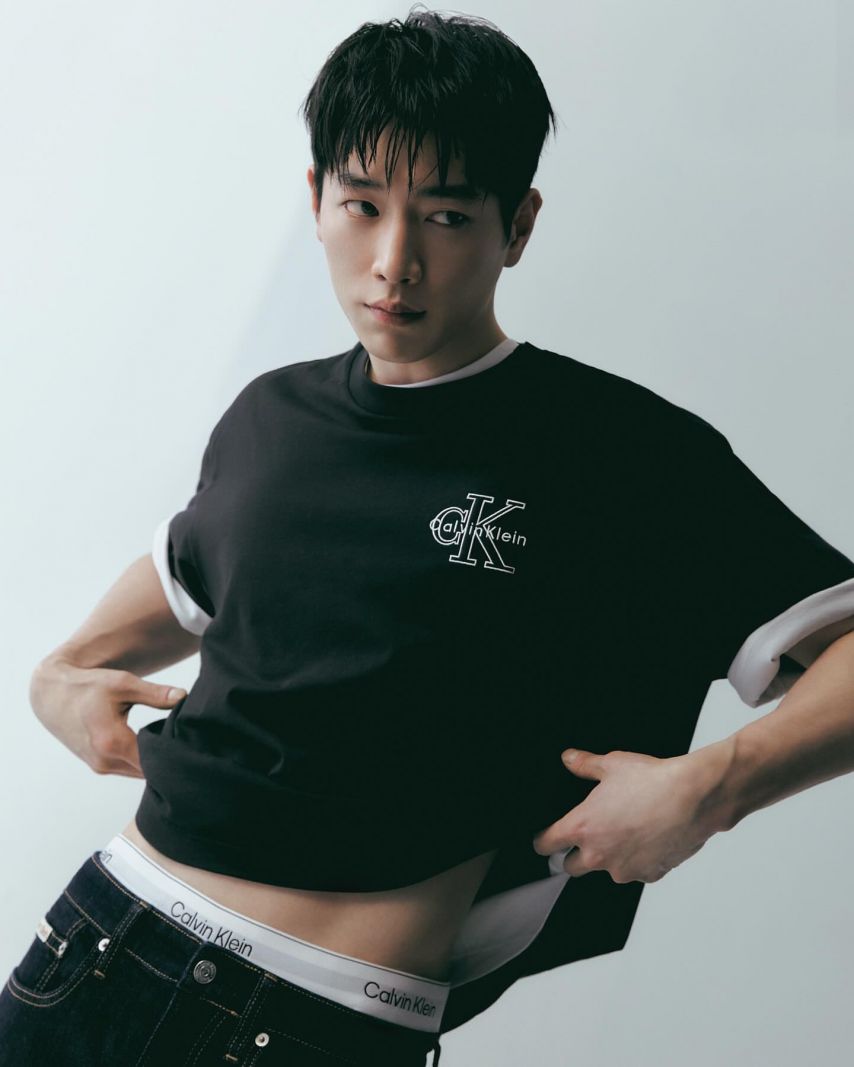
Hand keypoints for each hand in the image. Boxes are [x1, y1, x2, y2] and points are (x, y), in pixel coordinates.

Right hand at [29, 653, 186, 779]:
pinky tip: (155, 746)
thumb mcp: (123, 683)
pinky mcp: (98, 766)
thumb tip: (184, 697)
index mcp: (111, 741)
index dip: (174, 754)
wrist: (53, 695)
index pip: (154, 760)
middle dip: (167, 758)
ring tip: (172, 743)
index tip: (191, 743)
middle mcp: (104, 760)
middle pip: (148, 770)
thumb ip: (155, 694)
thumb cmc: (89, 686)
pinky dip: (142, 761)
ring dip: (154, 761)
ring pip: (139, 772)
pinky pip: (128, 769)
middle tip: (188, 742)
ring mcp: (100, 766)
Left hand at [532, 746, 726, 883]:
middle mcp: (599, 855)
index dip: (543, 841)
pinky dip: (638, 860)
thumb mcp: (611, 764)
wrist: (693, 798)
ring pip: (607, 870)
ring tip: (627, 830)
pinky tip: (648, 838)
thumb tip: (570, 759)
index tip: (544, 839)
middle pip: (571, 867)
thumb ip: (584, 764)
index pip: (546, 845)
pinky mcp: (649, 875)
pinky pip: (636, 871)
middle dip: (574, 855)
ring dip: (611, 857)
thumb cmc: (653, 781)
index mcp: (583, 827)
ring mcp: (624, 869)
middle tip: (586, 837)